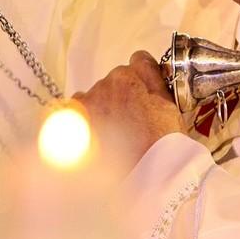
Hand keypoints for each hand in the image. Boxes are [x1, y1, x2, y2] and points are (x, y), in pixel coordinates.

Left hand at [73, 51, 183, 168]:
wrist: (139, 176)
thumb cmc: (160, 144)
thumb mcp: (170, 108)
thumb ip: (155, 82)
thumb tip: (144, 67)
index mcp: (132, 76)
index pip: (138, 62)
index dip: (144, 79)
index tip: (145, 92)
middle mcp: (105, 83)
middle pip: (114, 81)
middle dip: (121, 96)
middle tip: (131, 122)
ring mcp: (85, 101)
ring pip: (94, 97)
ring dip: (101, 109)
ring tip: (111, 136)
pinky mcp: (69, 120)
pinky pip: (72, 112)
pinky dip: (81, 122)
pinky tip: (93, 139)